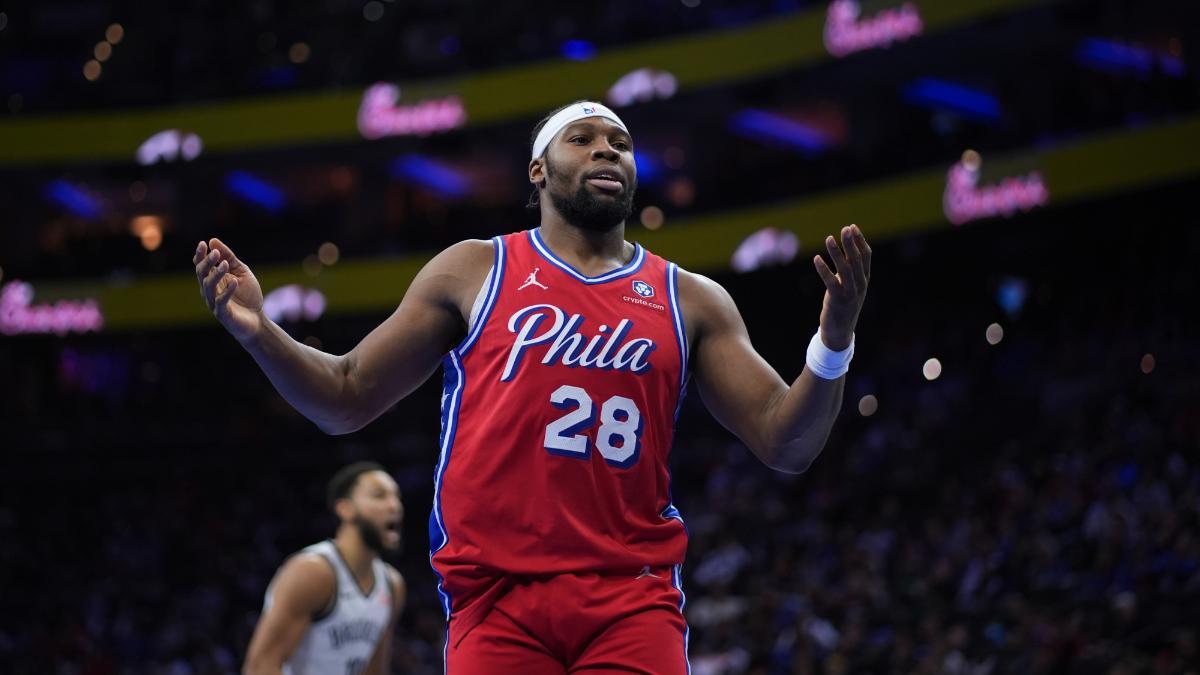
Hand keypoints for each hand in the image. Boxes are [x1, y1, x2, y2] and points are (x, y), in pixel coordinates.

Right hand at [193, 238, 264, 342]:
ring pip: (209, 287)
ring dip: (217, 275)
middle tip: (215, 253)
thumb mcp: (241, 272)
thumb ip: (230, 257)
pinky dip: (227, 291)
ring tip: (225, 264)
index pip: (201, 265)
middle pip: (202, 274)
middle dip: (207, 263)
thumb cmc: (248, 295)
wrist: (257, 320)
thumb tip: (213, 240)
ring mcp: (214, 302)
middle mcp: (210, 290)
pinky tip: (234, 282)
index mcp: (212, 279)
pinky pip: (221, 302)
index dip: (200, 255)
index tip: (203, 243)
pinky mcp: (222, 314)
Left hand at [813, 224, 870, 350]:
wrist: (840, 331)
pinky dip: (824, 269)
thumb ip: (848, 268)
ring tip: (829, 238)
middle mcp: (860, 285)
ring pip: (845, 269)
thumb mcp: (849, 284)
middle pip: (856, 260)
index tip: (852, 227)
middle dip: (851, 243)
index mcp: (864, 279)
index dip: (860, 241)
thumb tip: (845, 248)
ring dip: (837, 252)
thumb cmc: (843, 304)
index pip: (866, 256)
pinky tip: (816, 258)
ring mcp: (851, 293)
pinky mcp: (838, 300)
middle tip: (845, 228)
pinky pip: (831, 282)